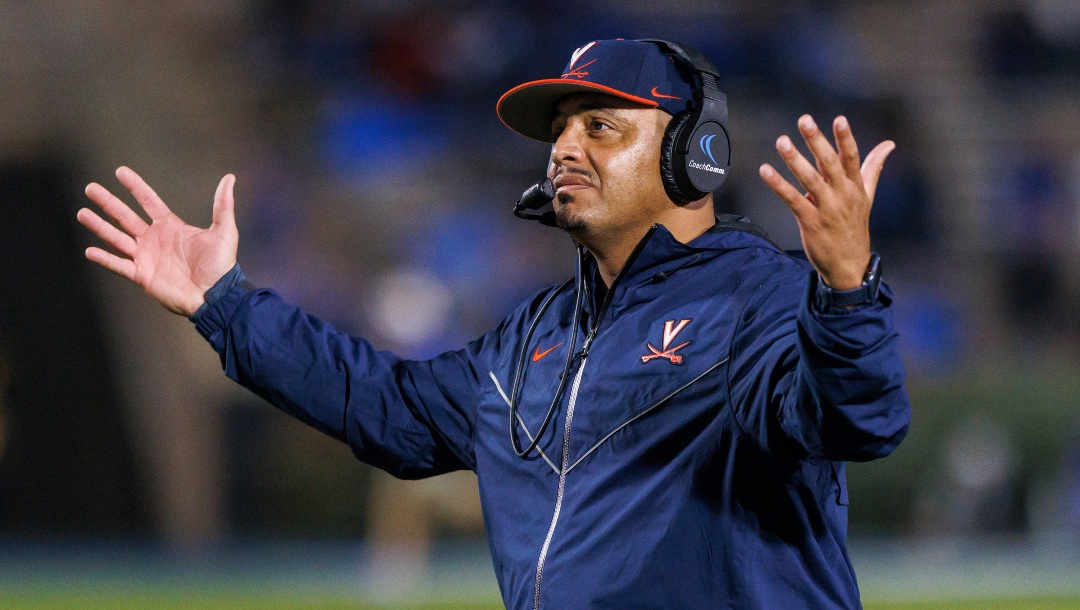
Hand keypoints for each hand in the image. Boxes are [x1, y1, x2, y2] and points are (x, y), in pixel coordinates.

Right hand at [77, 166, 238, 316]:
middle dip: (108, 202)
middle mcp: (154, 239)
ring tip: (82, 213)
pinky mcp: (142, 275)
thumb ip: (223, 205)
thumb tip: (229, 178)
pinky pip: (119, 265)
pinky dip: (105, 258)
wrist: (216, 295)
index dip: (135, 187)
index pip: (149, 201)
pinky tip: (89, 250)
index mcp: (171, 226)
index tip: (120, 172)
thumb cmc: (221, 265)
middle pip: (125, 216)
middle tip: (90, 188)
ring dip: (99, 226)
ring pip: (117, 238)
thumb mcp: (224, 231)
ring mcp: (146, 257)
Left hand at [758, 115, 893, 289]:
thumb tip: (889, 145)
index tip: (839, 119)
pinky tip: (766, 171)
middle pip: (830, 163)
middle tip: (804, 120)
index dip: (845, 138)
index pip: (852, 157)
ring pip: (810, 180)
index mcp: (855, 187)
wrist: (849, 264)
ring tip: (782, 142)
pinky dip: (778, 185)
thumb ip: (873, 167)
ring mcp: (826, 209)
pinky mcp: (810, 222)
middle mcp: (842, 195)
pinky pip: (792, 200)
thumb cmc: (854, 226)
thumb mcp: (867, 196)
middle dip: (817, 141)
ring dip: (795, 160)